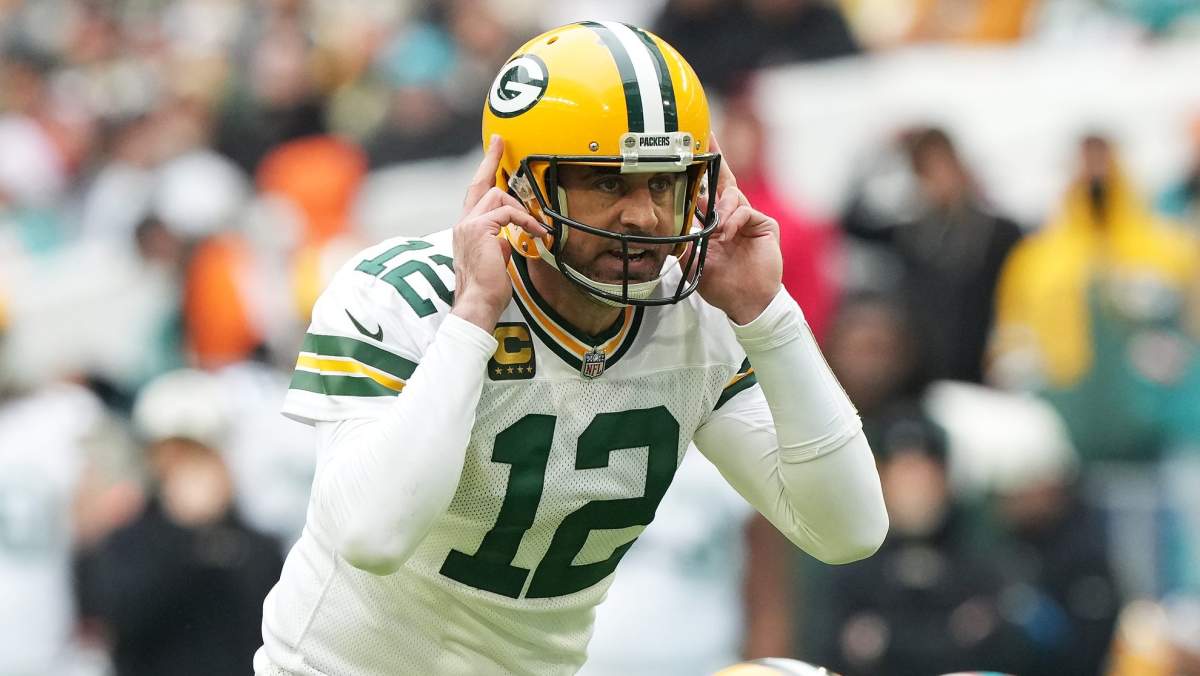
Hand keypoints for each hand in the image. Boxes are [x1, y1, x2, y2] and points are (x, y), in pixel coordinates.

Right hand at [451, 135, 546, 330]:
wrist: (477, 304)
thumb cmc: (487, 290)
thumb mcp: (495, 260)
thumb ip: (498, 243)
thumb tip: (508, 237)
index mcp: (466, 230)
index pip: (474, 196)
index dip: (483, 171)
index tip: (491, 151)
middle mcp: (463, 224)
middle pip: (481, 185)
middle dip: (491, 160)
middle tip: (500, 142)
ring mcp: (469, 225)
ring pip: (498, 196)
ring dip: (522, 210)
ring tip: (537, 228)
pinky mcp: (480, 229)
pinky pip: (509, 213)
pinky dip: (526, 221)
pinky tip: (537, 233)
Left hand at [697, 134, 782, 324]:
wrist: (744, 301)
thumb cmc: (720, 284)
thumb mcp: (692, 260)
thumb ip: (683, 240)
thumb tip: (667, 225)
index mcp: (714, 223)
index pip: (705, 192)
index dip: (699, 172)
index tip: (689, 151)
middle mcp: (731, 216)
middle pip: (723, 181)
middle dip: (716, 160)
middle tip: (707, 138)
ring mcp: (748, 219)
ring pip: (732, 196)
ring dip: (722, 208)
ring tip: (718, 228)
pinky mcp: (764, 224)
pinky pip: (745, 211)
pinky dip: (734, 220)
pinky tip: (728, 233)